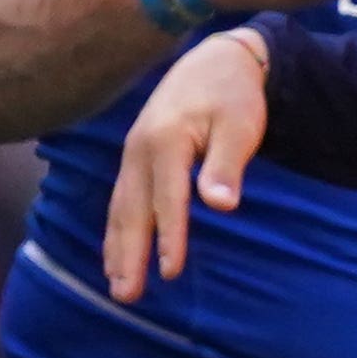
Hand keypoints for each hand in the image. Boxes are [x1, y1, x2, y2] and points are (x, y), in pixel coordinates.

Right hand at [100, 28, 269, 301]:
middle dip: (129, 255)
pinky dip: (116, 229)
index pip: (168, 200)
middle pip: (134, 211)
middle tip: (126, 295)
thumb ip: (227, 166)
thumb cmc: (234, 97)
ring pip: (120, 208)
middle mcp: (139, 151)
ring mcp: (132, 154)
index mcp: (166, 143)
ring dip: (117, 248)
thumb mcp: (240, 127)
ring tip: (116, 285)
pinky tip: (115, 255)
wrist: (214, 62)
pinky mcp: (134, 158)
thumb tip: (221, 206)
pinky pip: (120, 200)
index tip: (171, 272)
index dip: (170, 237)